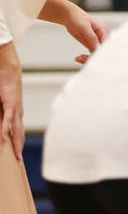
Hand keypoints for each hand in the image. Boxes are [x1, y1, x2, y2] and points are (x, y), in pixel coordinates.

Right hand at [0, 41, 23, 160]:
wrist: (9, 71)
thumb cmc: (4, 85)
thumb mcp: (1, 104)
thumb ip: (1, 114)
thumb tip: (1, 124)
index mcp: (16, 113)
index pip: (18, 131)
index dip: (18, 143)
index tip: (18, 154)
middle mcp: (18, 113)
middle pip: (20, 133)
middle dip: (19, 148)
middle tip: (19, 162)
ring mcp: (16, 109)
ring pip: (17, 129)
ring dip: (16, 143)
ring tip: (16, 156)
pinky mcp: (11, 103)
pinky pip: (8, 119)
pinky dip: (7, 129)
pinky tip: (5, 139)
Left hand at [64, 6, 107, 64]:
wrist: (70, 16)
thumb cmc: (78, 18)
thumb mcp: (84, 27)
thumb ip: (91, 37)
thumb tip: (97, 48)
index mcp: (104, 31)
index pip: (106, 45)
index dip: (100, 53)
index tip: (90, 58)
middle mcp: (102, 37)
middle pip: (102, 51)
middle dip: (93, 57)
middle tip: (81, 59)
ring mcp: (96, 41)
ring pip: (96, 54)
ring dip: (88, 59)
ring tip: (78, 58)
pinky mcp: (91, 44)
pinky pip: (91, 54)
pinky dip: (85, 58)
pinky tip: (78, 58)